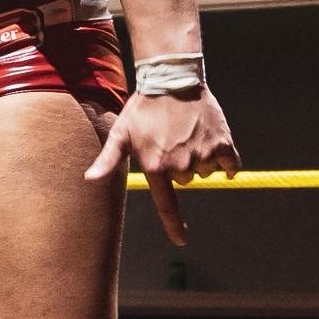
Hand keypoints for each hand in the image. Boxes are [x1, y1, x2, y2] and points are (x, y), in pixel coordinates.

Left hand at [85, 89, 239, 243]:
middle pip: (185, 181)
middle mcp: (181, 164)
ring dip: (199, 158)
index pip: (167, 205)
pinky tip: (213, 141)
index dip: (174, 226)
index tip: (181, 239)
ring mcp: (204, 154)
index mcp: (156, 166)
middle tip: (172, 140)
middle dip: (180, 166)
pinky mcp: (223, 144)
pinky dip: (226, 160)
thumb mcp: (121, 133)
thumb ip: (107, 159)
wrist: (173, 79)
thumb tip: (88, 179)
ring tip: (188, 133)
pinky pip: (230, 165)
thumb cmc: (143, 108)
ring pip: (205, 171)